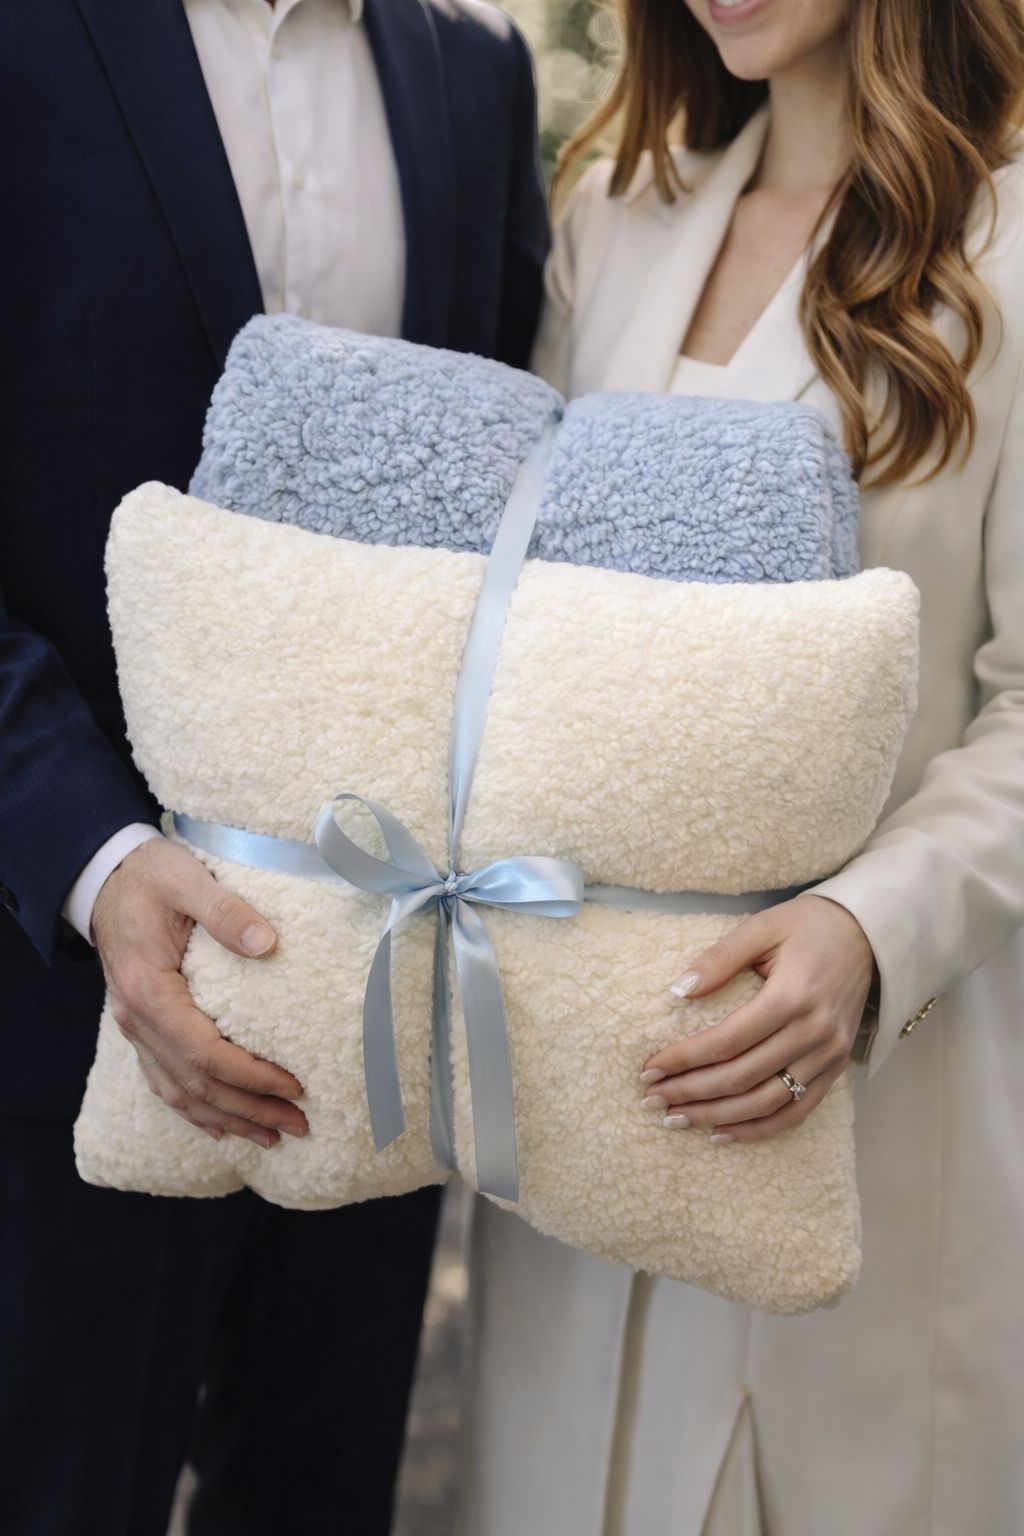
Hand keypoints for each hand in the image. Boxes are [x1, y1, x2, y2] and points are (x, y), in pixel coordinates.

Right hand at [92, 837, 307, 1147]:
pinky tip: (221, 1127)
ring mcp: (135, 1028)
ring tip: (272, 1136)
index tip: (293, 1085)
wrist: (107, 876)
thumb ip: (225, 910)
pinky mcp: (141, 1026)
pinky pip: (165, 1081)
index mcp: (149, 992)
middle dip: (248, 1110)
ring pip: (179, 1092)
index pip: (203, 1052)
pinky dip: (194, 1110)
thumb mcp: (186, 879)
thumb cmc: (150, 876)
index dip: (250, 1076)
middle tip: (299, 1125)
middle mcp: (137, 1020)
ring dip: (227, 1118)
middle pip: (195, 1084)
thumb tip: (267, 943)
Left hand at [641, 894, 875, 1142]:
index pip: (727, 1041)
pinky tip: (723, 1132)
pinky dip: (759, 1128)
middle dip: (691, 1092)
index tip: (649, 1068)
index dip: (684, 1059)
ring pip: (766, 1102)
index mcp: (792, 997)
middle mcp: (813, 1033)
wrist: (869, 935)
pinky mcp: (836, 1068)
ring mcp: (828, 1056)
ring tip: (677, 1118)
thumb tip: (678, 991)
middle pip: (742, 1077)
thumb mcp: (762, 927)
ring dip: (718, 1116)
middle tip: (652, 1098)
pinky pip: (796, 1111)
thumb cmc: (809, 926)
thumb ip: (720, 958)